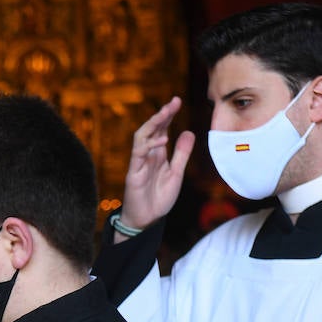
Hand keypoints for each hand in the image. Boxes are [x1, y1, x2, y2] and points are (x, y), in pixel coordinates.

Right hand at [118, 96, 194, 235]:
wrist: (146, 220)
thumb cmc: (159, 198)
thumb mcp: (176, 174)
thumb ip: (181, 154)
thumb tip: (188, 132)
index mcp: (157, 155)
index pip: (161, 130)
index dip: (168, 116)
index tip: (176, 101)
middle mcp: (147, 156)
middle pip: (151, 129)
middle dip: (161, 115)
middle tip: (173, 102)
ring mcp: (138, 163)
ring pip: (141, 137)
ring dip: (153, 124)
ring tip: (165, 114)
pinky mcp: (133, 173)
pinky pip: (138, 154)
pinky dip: (149, 145)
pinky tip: (162, 140)